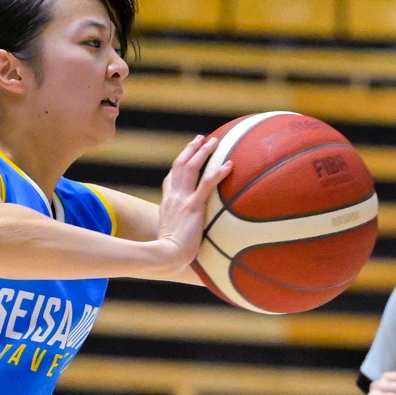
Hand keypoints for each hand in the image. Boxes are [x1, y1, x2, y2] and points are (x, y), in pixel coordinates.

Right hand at [156, 132, 230, 271]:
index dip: (178, 166)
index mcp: (167, 203)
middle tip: (201, 139)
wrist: (166, 256)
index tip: (185, 157)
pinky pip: (206, 184)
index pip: (170, 180)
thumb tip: (188, 239)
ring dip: (202, 152)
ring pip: (191, 167)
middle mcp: (173, 197)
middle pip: (180, 165)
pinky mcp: (193, 206)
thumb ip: (179, 232)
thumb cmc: (168, 254)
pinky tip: (230, 165)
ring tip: (214, 141)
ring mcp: (182, 199)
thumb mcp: (170, 238)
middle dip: (190, 150)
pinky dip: (218, 172)